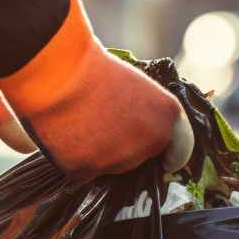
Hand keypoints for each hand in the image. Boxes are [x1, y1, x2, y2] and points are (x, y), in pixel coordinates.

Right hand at [0, 0, 192, 181]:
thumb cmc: (93, 68)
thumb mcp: (135, 86)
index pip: (180, 151)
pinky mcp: (86, 171)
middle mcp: (150, 142)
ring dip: (97, 153)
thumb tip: (139, 131)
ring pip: (109, 166)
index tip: (163, 159)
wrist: (57, 70)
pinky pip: (81, 170)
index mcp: (168, 117)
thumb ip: (146, 115)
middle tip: (101, 123)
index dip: (170, 155)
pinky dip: (72, 157)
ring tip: (79, 123)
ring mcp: (118, 160)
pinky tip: (65, 133)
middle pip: (139, 158)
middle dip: (124, 147)